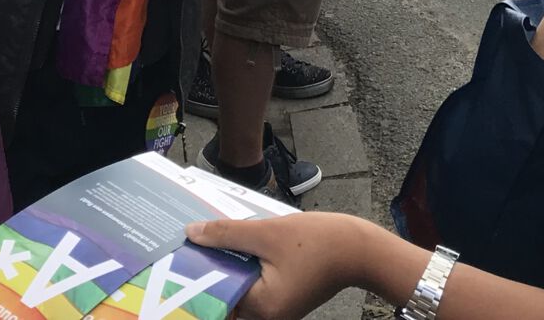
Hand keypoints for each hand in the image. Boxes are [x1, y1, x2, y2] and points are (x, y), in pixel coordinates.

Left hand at [184, 213, 359, 319]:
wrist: (360, 249)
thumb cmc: (319, 241)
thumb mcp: (268, 232)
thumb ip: (228, 234)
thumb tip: (192, 234)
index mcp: (261, 307)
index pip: (217, 294)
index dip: (199, 273)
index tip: (183, 254)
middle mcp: (267, 317)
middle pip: (227, 295)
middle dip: (212, 269)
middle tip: (195, 243)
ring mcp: (277, 311)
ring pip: (240, 290)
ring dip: (228, 267)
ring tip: (215, 240)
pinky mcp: (285, 300)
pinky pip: (255, 287)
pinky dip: (245, 269)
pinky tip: (240, 245)